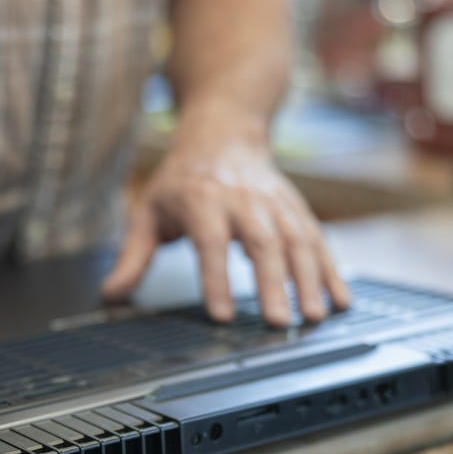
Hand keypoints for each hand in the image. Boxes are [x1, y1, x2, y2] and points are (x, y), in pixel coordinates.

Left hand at [101, 133, 347, 326]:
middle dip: (274, 285)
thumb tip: (111, 294)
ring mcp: (275, 203)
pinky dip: (332, 269)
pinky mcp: (296, 208)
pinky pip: (318, 239)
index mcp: (202, 199)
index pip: (210, 242)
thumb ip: (133, 255)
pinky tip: (341, 299)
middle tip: (280, 323)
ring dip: (310, 281)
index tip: (221, 315)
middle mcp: (243, 199)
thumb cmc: (183, 177)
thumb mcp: (148, 211)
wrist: (225, 129)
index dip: (216, 279)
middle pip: (262, 243)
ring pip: (298, 241)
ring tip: (315, 318)